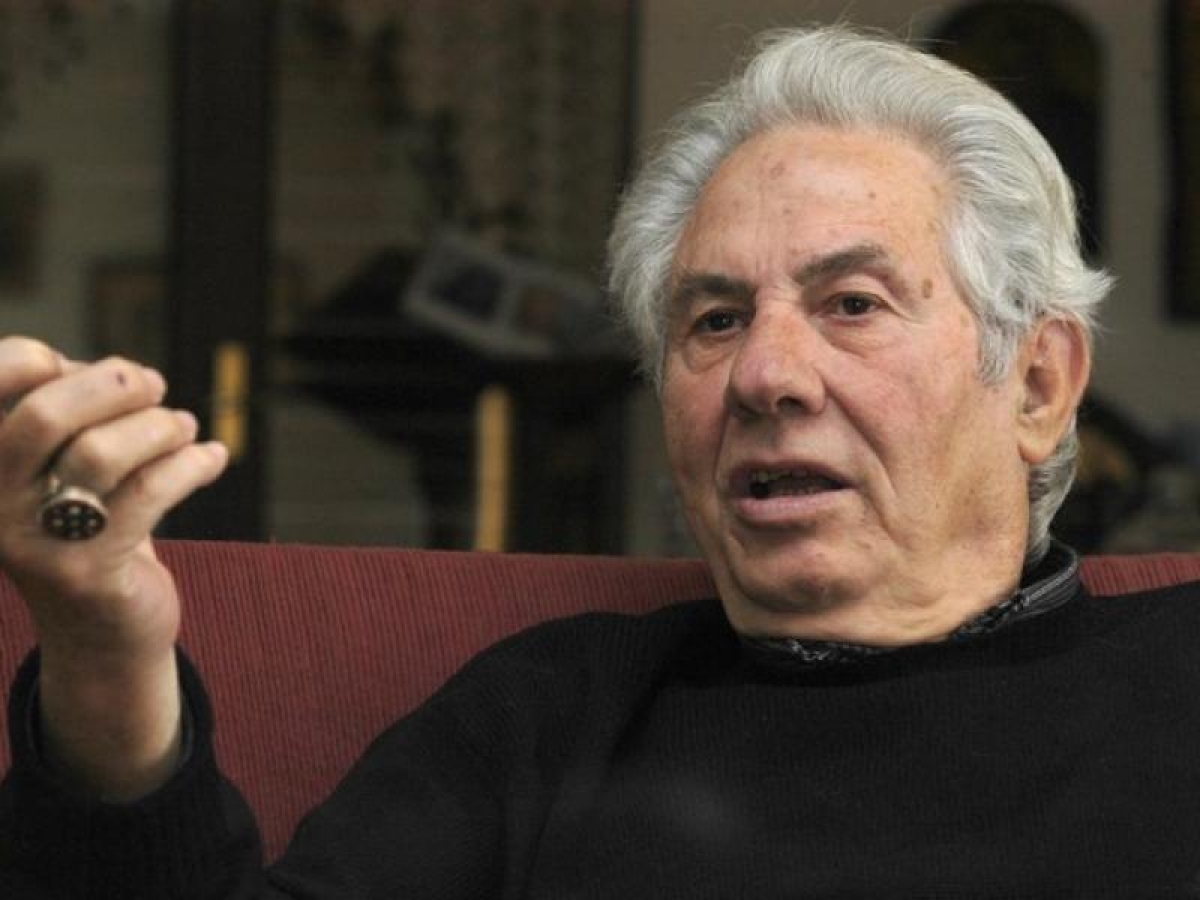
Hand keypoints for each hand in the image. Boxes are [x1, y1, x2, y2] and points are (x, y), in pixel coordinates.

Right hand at [0, 336, 228, 798]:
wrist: (101, 632)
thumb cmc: (89, 528)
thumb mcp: (64, 468)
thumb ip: (75, 416)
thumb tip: (121, 374)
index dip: (32, 359)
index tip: (77, 364)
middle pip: (42, 417)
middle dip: (110, 386)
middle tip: (153, 384)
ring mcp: (36, 541)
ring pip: (100, 454)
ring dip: (158, 428)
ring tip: (185, 428)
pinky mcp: (88, 573)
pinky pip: (149, 494)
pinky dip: (192, 464)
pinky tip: (212, 458)